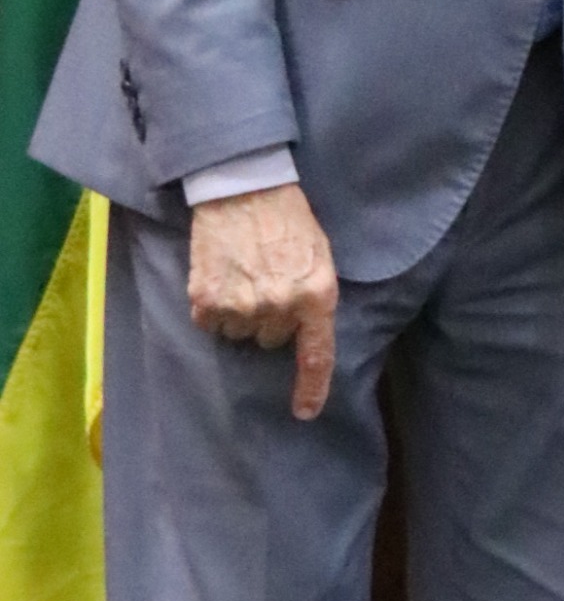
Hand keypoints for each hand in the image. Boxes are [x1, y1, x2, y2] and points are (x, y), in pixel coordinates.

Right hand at [187, 184, 337, 420]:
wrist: (245, 188)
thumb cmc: (289, 220)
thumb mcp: (320, 257)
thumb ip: (316, 298)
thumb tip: (304, 338)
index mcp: (317, 296)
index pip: (317, 355)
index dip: (311, 388)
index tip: (304, 412)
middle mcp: (280, 306)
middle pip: (270, 340)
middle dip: (270, 317)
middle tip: (267, 281)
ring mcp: (242, 305)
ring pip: (239, 333)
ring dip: (240, 312)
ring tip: (243, 274)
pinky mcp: (207, 299)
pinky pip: (210, 322)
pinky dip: (212, 306)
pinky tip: (220, 276)